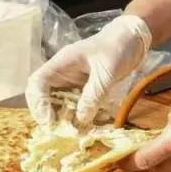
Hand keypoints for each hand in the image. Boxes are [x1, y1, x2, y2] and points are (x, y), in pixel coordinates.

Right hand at [25, 13, 152, 126]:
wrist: (133, 39)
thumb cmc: (118, 48)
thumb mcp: (107, 72)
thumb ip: (94, 94)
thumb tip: (80, 119)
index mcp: (62, 62)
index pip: (37, 82)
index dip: (38, 102)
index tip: (49, 120)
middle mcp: (62, 73)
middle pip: (42, 95)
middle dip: (47, 114)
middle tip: (59, 131)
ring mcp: (72, 81)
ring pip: (57, 103)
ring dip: (62, 118)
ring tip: (74, 132)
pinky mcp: (83, 88)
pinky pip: (74, 105)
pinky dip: (78, 116)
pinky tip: (88, 125)